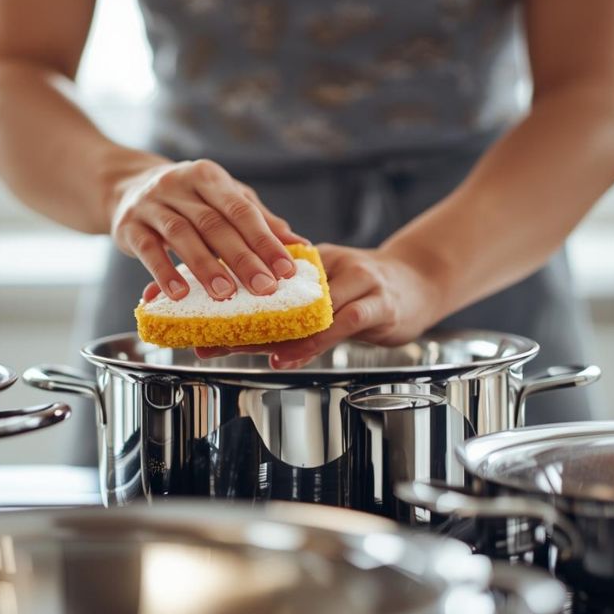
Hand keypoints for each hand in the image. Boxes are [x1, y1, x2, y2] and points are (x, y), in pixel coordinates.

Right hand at [110, 159, 306, 300]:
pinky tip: (179, 293)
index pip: (242, 209)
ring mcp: (151, 204)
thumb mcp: (222, 199)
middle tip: (264, 288)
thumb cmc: (186, 199)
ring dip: (205, 266)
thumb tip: (299, 244)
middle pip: (214, 224)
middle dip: (242, 258)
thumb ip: (258, 220)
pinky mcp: (128, 225)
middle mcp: (179, 184)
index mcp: (208, 176)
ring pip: (182, 235)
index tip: (286, 269)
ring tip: (225, 293)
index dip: (265, 240)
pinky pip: (147, 250)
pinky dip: (163, 272)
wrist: (125, 187)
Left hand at [196, 244, 443, 367]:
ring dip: (272, 331)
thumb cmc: (366, 291)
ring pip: (307, 308)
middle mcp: (328, 265)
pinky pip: (343, 322)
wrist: (421, 280)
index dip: (224, 298)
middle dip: (237, 318)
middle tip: (204, 339)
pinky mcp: (380, 301)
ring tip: (238, 348)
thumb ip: (288, 306)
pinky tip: (288, 354)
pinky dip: (315, 340)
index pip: (260, 279)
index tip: (192, 320)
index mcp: (307, 259)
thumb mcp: (324, 290)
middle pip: (277, 293)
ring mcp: (356, 280)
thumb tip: (234, 326)